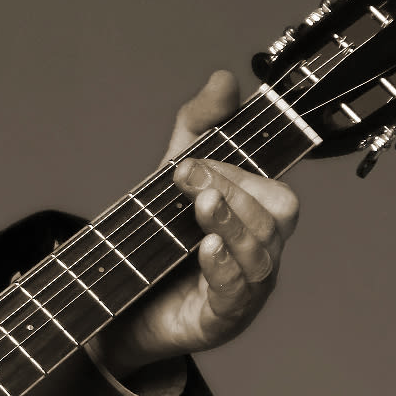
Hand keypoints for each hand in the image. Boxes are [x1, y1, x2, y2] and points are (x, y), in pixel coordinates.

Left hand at [91, 70, 300, 384]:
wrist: (118, 314)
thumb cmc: (159, 244)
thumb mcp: (170, 180)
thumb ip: (197, 129)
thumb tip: (224, 77)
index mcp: (255, 216)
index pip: (269, 184)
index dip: (236, 167)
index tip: (186, 160)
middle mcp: (260, 250)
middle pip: (277, 214)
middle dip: (236, 190)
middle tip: (188, 178)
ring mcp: (247, 287)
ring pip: (261, 251)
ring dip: (231, 222)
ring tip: (200, 205)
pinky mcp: (223, 318)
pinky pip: (238, 293)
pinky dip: (224, 267)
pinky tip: (206, 249)